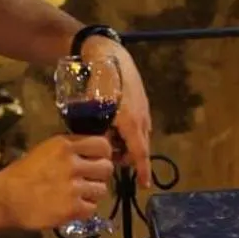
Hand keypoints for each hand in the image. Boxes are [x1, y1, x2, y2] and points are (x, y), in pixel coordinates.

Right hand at [0, 134, 115, 231]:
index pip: (102, 145)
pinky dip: (84, 209)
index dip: (103, 154)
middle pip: (106, 168)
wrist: (5, 197)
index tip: (97, 160)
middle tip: (88, 180)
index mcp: (65, 145)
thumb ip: (72, 149)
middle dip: (99, 175)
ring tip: (77, 195)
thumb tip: (96, 151)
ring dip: (92, 193)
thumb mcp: (47, 150)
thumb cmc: (24, 173)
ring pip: (102, 189)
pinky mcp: (72, 208)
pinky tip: (70, 207)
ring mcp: (73, 187)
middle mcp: (72, 163)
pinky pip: (92, 208)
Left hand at [88, 34, 152, 182]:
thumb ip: (97, 129)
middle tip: (107, 156)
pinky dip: (127, 131)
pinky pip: (136, 124)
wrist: (108, 52)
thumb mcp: (92, 107)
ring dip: (125, 143)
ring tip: (106, 139)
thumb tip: (99, 144)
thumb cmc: (99, 80)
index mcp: (131, 122)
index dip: (142, 170)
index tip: (145, 185)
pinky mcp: (140, 101)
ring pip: (137, 135)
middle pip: (138, 146)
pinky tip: (112, 125)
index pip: (140, 153)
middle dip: (126, 156)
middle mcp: (141, 118)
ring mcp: (143, 108)